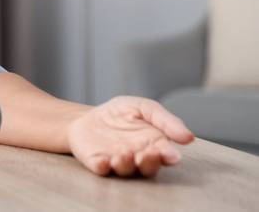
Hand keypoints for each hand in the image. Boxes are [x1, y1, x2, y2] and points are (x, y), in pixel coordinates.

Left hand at [67, 95, 194, 176]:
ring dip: (126, 164)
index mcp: (154, 145)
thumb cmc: (122, 113)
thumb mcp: (145, 108)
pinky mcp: (97, 162)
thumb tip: (189, 137)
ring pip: (125, 170)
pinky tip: (103, 162)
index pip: (165, 154)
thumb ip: (166, 120)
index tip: (171, 155)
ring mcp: (117, 161)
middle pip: (148, 167)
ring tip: (124, 154)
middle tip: (147, 154)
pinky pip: (101, 168)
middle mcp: (138, 157)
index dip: (168, 156)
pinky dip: (102, 167)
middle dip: (149, 162)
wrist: (88, 116)